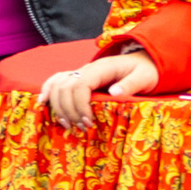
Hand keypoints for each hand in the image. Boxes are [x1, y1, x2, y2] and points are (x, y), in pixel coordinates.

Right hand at [40, 51, 157, 126]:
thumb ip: (131, 85)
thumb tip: (114, 93)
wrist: (147, 61)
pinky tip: (43, 104)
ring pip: (58, 85)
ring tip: (68, 125)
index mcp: (102, 68)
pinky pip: (57, 81)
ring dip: (58, 106)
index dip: (79, 105)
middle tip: (81, 128)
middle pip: (65, 87)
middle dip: (69, 110)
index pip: (80, 84)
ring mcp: (82, 72)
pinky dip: (48, 91)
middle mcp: (88, 68)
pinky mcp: (80, 79)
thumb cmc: (147, 71)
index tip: (88, 122)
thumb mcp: (145, 77)